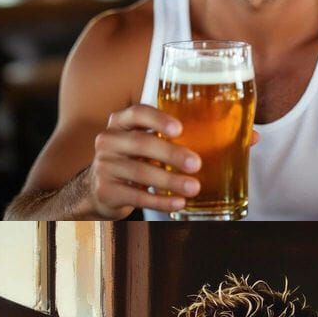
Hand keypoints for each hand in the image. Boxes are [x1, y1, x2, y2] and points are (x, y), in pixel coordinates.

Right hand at [83, 105, 200, 217]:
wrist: (103, 189)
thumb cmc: (134, 159)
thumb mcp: (143, 143)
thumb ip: (166, 138)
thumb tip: (214, 140)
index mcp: (120, 123)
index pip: (137, 113)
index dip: (158, 120)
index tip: (179, 129)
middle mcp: (108, 141)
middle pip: (141, 144)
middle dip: (171, 154)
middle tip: (196, 164)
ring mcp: (103, 166)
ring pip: (140, 172)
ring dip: (170, 181)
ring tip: (194, 187)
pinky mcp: (105, 191)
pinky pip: (137, 197)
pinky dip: (160, 201)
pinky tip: (179, 203)